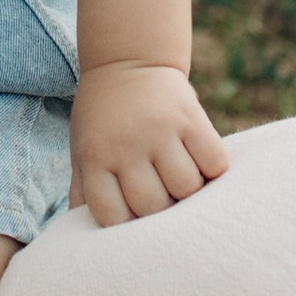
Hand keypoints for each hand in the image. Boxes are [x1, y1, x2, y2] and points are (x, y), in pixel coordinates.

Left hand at [70, 61, 227, 225]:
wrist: (127, 60)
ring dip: (187, 190)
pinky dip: (211, 169)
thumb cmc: (102, 118)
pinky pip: (214, 163)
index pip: (113, 216)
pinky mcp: (190, 116)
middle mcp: (126, 145)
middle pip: (153, 205)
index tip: (132, 214)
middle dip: (159, 208)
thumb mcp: (81, 150)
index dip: (126, 224)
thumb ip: (83, 192)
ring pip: (186, 187)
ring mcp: (160, 130)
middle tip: (160, 193)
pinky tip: (199, 161)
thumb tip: (81, 236)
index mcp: (95, 157)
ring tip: (179, 177)